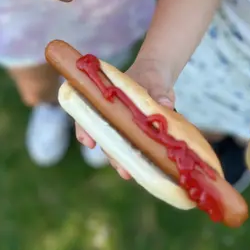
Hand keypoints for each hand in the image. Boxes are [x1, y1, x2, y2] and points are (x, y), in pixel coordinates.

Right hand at [75, 57, 175, 178]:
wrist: (160, 74)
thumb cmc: (151, 74)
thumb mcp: (154, 79)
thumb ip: (158, 90)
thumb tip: (164, 103)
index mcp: (105, 97)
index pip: (87, 112)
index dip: (84, 129)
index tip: (89, 142)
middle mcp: (110, 114)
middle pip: (104, 136)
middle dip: (111, 153)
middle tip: (121, 168)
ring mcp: (123, 125)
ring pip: (118, 145)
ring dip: (122, 161)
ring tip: (129, 175)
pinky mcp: (137, 133)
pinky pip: (135, 148)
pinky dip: (138, 159)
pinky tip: (145, 171)